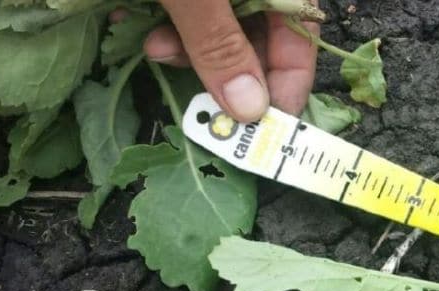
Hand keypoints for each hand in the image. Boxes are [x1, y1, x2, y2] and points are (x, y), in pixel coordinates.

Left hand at [145, 0, 318, 121]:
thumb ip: (220, 44)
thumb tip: (249, 109)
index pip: (302, 38)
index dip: (287, 86)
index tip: (263, 128)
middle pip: (260, 39)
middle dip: (223, 70)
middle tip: (198, 97)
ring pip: (218, 30)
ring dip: (185, 49)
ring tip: (154, 47)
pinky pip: (189, 14)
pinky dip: (167, 26)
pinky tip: (137, 22)